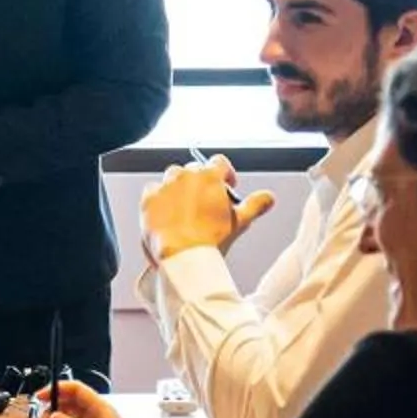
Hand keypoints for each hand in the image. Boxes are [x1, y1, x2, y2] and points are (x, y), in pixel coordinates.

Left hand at [139, 161, 273, 258]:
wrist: (183, 255)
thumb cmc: (211, 239)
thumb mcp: (240, 221)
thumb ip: (256, 205)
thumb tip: (268, 198)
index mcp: (209, 176)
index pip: (219, 162)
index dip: (225, 173)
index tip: (226, 184)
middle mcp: (185, 175)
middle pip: (195, 169)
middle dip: (201, 182)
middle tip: (206, 202)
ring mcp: (165, 186)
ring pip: (173, 176)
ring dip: (180, 186)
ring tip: (186, 207)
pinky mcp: (148, 199)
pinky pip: (153, 190)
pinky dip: (160, 197)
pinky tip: (167, 212)